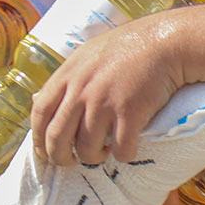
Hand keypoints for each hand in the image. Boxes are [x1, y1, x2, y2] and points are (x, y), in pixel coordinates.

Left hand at [32, 16, 188, 164]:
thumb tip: (38, 100)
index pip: (40, 113)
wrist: (165, 42)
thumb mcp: (87, 55)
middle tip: (71, 162)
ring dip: (93, 158)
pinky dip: (123, 155)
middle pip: (57, 138)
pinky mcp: (130, 113)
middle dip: (60, 158)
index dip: (38, 138)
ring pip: (87, 149)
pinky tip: (127, 148)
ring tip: (103, 152)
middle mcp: (81, 90)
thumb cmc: (128, 47)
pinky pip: (120, 149)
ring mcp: (104, 102)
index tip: (45, 152)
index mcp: (68, 75)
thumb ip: (65, 79)